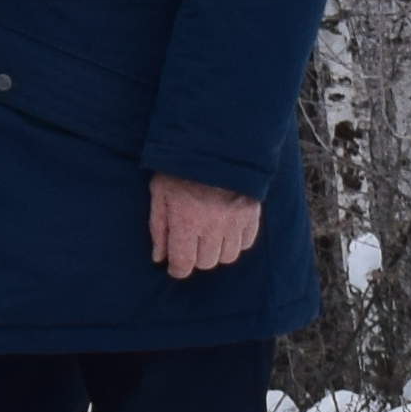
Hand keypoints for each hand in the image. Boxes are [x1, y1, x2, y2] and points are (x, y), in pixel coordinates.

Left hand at [149, 175, 263, 278]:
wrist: (212, 142)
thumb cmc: (178, 167)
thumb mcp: (159, 193)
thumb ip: (159, 227)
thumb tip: (159, 258)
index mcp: (186, 221)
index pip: (184, 263)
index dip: (177, 269)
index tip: (175, 266)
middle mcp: (213, 226)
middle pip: (206, 262)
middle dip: (195, 256)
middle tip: (189, 242)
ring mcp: (235, 221)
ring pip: (228, 256)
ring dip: (216, 251)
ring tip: (207, 235)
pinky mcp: (252, 214)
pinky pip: (246, 243)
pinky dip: (235, 241)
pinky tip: (225, 229)